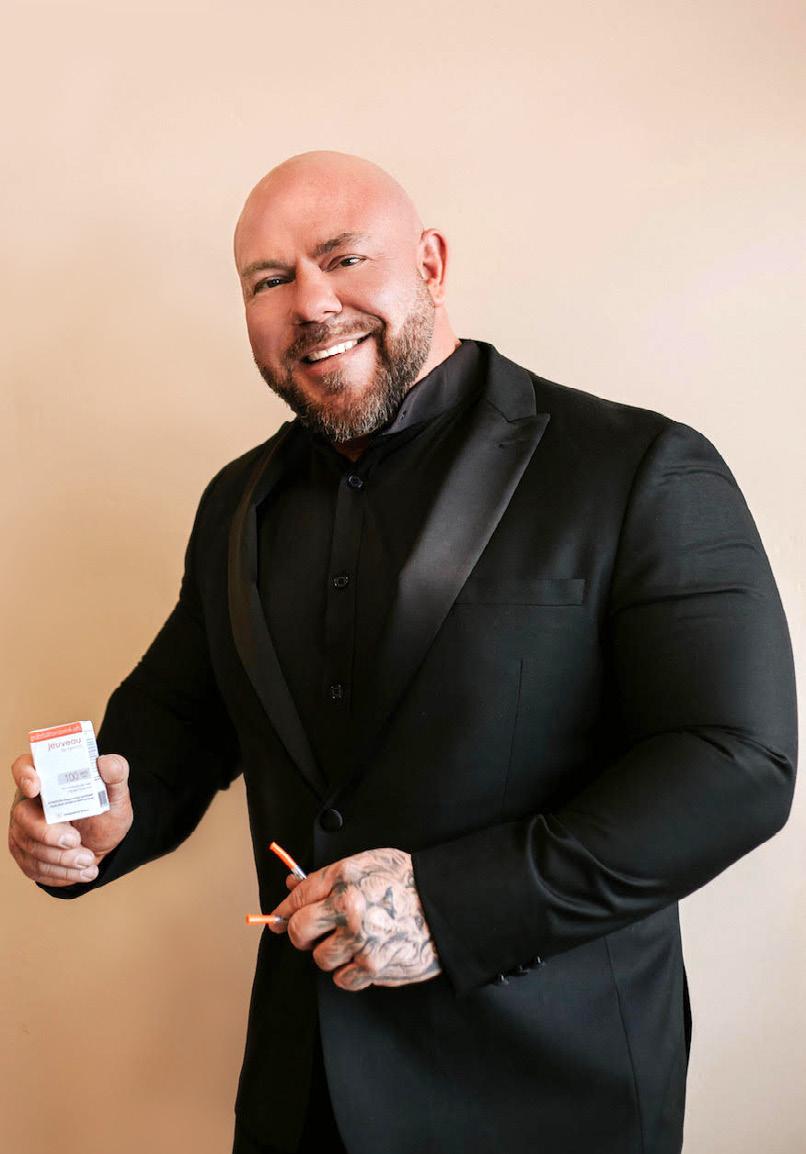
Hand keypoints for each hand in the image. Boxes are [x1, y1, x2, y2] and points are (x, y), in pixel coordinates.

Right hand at [8, 753, 132, 886]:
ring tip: (88, 860)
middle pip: (23, 815)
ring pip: (30, 846)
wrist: (105, 844)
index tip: (36, 788)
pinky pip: (34, 867)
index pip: (24, 766)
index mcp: (48, 779)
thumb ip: (117, 774)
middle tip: (76, 840)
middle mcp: (29, 803)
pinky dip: (61, 873)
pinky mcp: (25, 854)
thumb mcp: (117, 794)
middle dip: (49, 833)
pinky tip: (82, 871)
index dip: (24, 775)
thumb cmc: (105, 813)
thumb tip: (105, 763)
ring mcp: (23, 830)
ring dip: (61, 858)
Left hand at [269, 848, 441, 991]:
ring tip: (354, 941)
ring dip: (332, 954)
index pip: (297, 898)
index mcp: (343, 878)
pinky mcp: (373, 967)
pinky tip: (366, 956)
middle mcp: (347, 908)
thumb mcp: (365, 864)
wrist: (446, 903)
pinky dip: (350, 973)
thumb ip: (327, 877)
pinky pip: (342, 980)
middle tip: (318, 932)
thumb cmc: (406, 881)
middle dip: (304, 934)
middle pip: (297, 932)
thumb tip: (291, 886)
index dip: (284, 910)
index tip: (278, 919)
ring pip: (320, 959)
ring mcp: (359, 940)